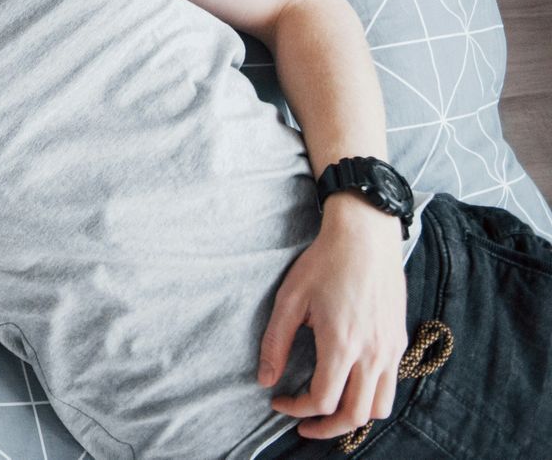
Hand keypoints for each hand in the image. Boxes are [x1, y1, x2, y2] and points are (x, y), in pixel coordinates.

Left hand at [258, 196, 407, 438]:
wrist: (365, 237)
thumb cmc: (324, 263)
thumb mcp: (289, 299)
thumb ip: (275, 343)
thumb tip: (266, 380)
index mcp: (342, 344)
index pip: (323, 400)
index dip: (297, 410)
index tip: (278, 402)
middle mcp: (373, 353)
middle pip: (356, 415)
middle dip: (326, 427)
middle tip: (302, 424)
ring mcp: (391, 349)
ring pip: (380, 407)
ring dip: (353, 417)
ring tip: (327, 411)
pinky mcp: (400, 341)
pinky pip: (391, 386)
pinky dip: (370, 398)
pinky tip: (347, 385)